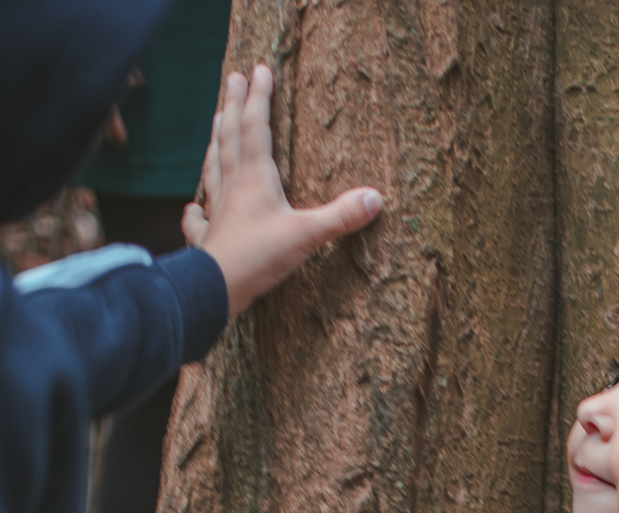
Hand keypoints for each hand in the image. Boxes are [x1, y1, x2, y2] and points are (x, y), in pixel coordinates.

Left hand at [182, 65, 382, 316]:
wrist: (218, 286)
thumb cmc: (260, 256)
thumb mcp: (307, 235)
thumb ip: (340, 216)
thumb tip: (376, 199)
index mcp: (255, 177)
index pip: (257, 126)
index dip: (259, 97)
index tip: (260, 70)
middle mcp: (232, 186)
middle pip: (230, 136)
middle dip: (233, 105)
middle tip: (232, 79)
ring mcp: (217, 211)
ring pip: (214, 167)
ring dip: (216, 141)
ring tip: (216, 122)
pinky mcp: (207, 238)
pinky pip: (199, 220)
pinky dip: (195, 211)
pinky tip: (193, 208)